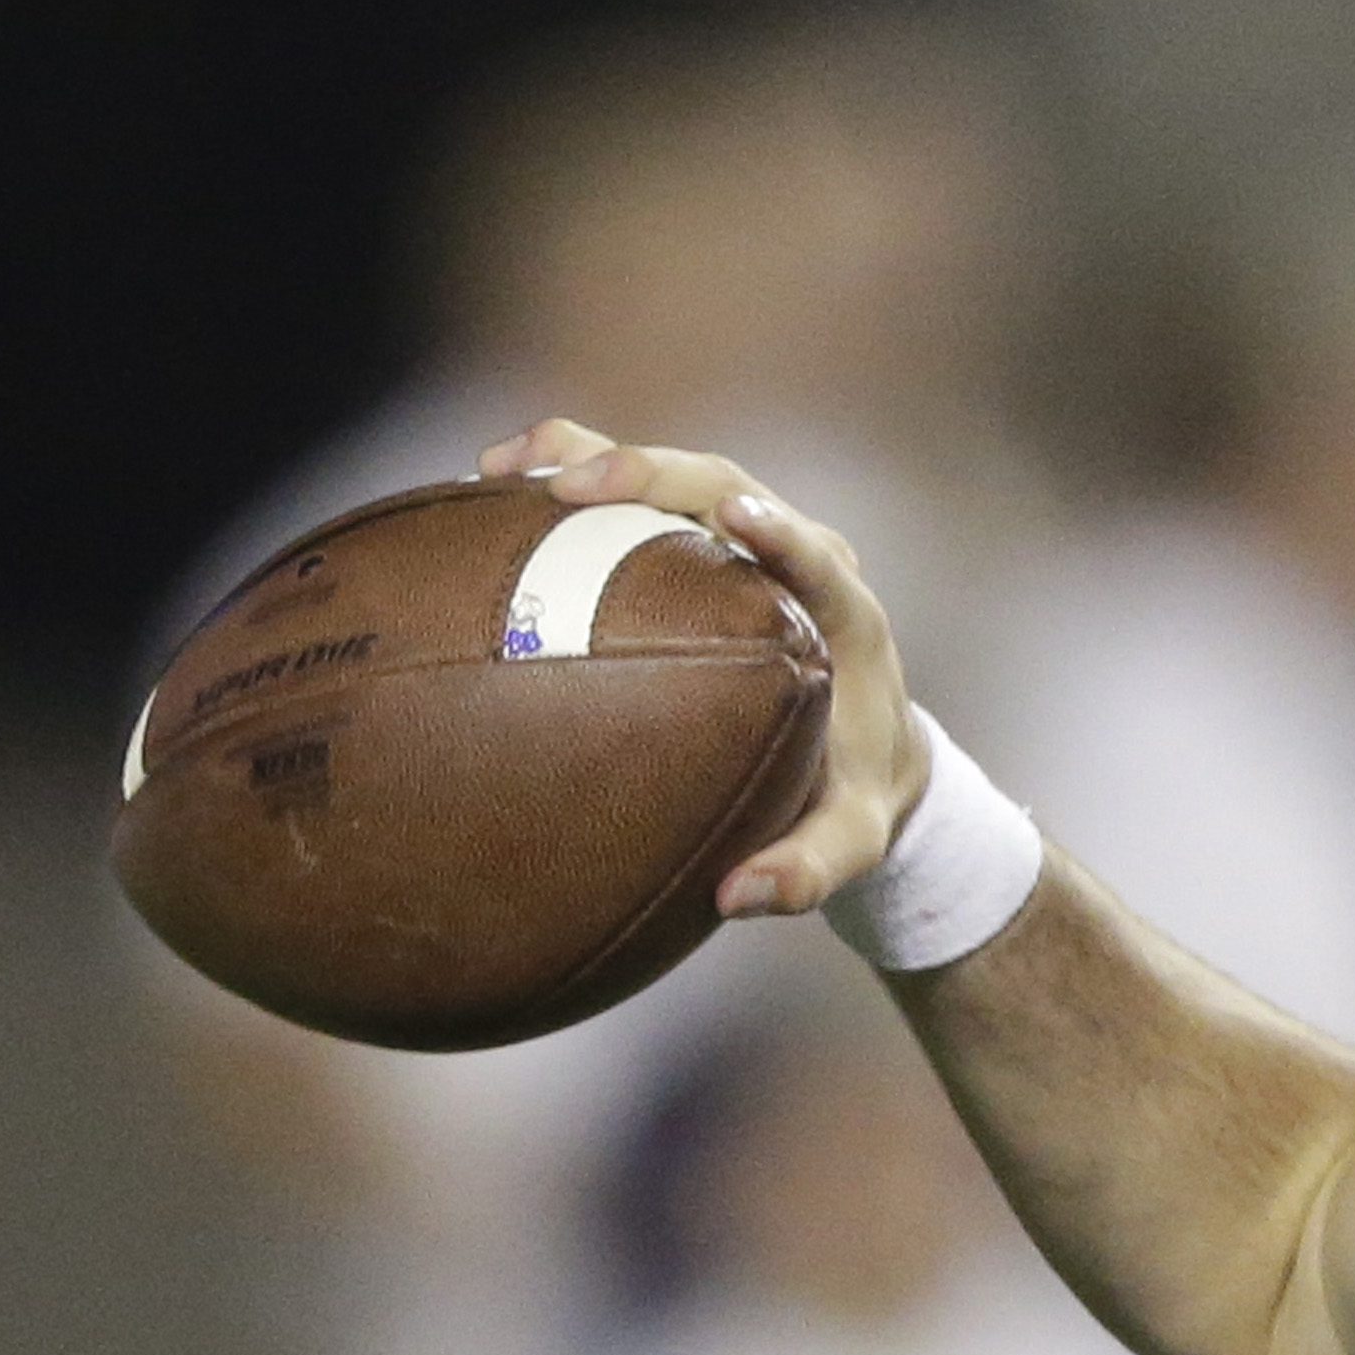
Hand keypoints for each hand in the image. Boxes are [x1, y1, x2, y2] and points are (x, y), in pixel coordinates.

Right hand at [479, 420, 928, 917]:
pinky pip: (636, 498)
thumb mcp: (847, 842)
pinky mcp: (703, 541)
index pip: (819, 556)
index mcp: (847, 616)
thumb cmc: (851, 796)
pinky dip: (570, 480)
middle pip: (728, 485)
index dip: (781, 531)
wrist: (865, 755)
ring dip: (595, 457)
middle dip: (652, 475)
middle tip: (568, 488)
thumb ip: (807, 871)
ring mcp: (749, 540)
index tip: (737, 518)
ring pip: (676, 474)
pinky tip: (489, 491)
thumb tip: (738, 897)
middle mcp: (799, 557)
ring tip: (503, 468)